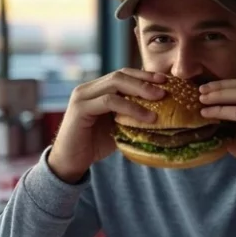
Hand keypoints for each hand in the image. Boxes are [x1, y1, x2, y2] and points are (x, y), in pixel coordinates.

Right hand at [48, 69, 166, 182]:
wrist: (71, 162)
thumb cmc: (95, 145)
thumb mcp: (118, 126)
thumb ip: (132, 116)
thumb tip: (161, 113)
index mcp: (97, 90)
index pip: (123, 74)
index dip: (144, 75)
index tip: (164, 80)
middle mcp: (88, 88)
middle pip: (120, 75)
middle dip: (144, 80)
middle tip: (165, 89)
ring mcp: (82, 96)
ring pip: (115, 84)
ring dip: (140, 91)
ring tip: (160, 100)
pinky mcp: (80, 108)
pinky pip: (109, 102)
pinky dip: (130, 108)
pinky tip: (145, 117)